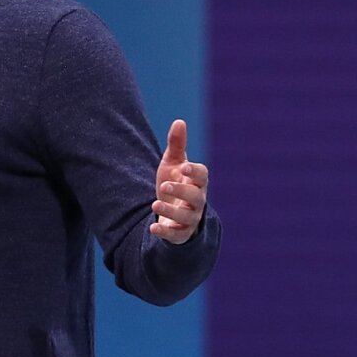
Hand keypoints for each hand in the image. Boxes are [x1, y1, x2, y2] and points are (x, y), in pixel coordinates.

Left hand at [150, 119, 209, 245]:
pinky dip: (165, 232)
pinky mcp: (180, 233)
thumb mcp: (172, 164)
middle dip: (181, 191)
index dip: (195, 172)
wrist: (169, 212)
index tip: (183, 168)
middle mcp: (197, 201)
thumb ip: (176, 145)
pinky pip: (176, 235)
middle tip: (164, 185)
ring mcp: (190, 218)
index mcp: (197, 182)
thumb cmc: (174, 183)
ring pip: (186, 217)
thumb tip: (179, 121)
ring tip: (155, 203)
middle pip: (196, 197)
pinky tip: (153, 227)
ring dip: (172, 211)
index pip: (203, 176)